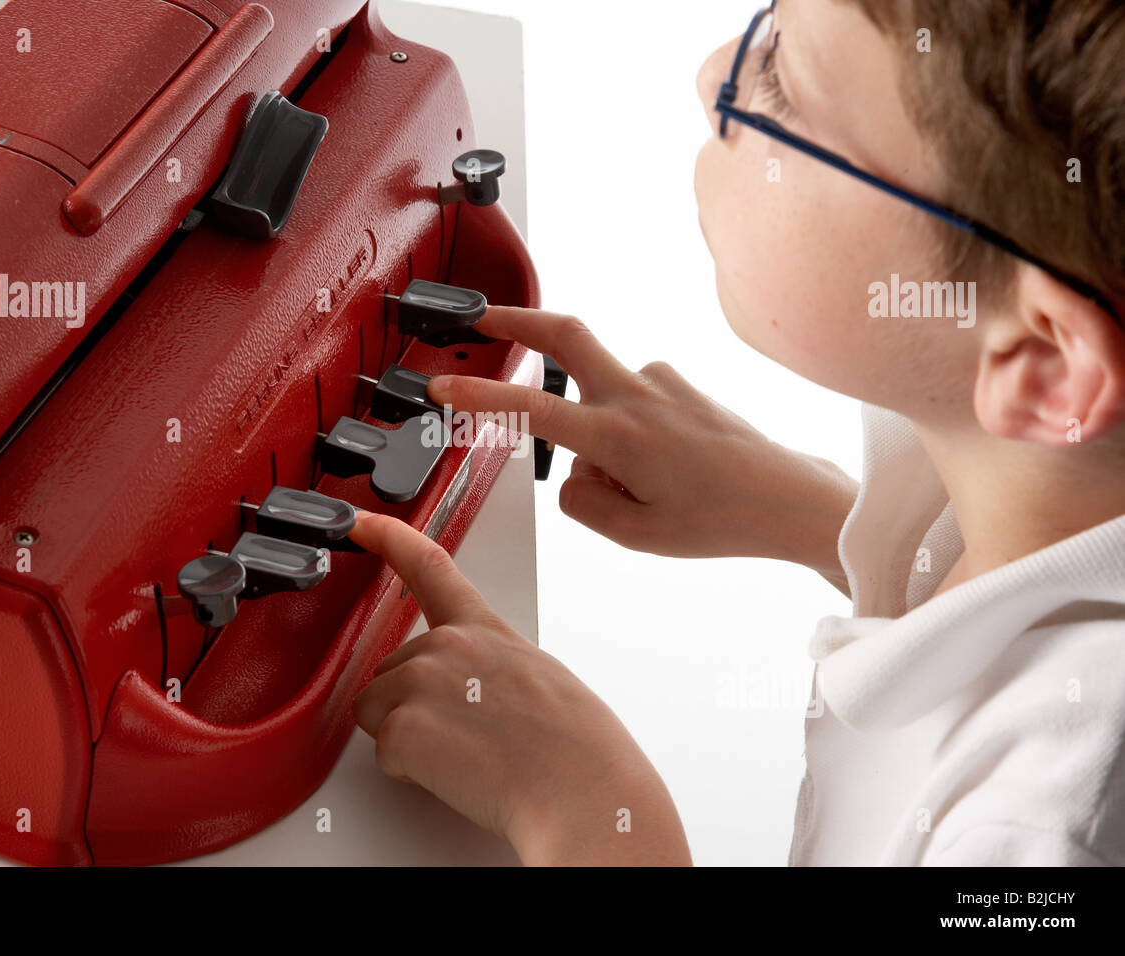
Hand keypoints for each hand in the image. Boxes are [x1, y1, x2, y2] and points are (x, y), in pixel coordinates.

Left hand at [349, 510, 691, 865]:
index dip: (387, 537)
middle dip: (413, 707)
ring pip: (378, 713)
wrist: (583, 792)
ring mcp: (421, 681)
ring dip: (409, 739)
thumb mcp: (538, 679)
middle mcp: (448, 645)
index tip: (359, 523)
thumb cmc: (577, 749)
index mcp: (485, 630)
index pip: (428, 567)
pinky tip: (459, 774)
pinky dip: (413, 772)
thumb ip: (487, 668)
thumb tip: (468, 693)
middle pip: (390, 672)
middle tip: (470, 737)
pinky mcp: (404, 726)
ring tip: (468, 756)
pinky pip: (385, 754)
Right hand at [428, 307, 855, 583]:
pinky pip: (629, 399)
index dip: (479, 397)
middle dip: (514, 320)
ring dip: (591, 423)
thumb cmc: (719, 518)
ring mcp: (659, 382)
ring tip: (642, 482)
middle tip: (479, 319)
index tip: (442, 387)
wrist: (787, 497)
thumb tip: (572, 473)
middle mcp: (635, 395)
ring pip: (597, 389)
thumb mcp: (634, 534)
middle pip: (563, 333)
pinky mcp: (677, 382)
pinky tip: (663, 465)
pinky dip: (624, 428)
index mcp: (617, 436)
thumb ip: (581, 500)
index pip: (531, 409)